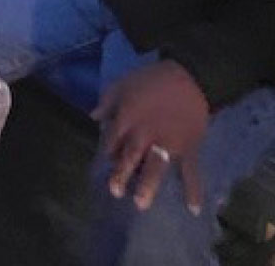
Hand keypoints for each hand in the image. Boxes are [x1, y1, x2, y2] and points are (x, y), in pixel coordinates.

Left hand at [94, 59, 208, 214]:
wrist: (190, 78)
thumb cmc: (151, 79)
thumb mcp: (122, 83)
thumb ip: (107, 102)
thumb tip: (92, 117)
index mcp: (128, 118)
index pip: (112, 140)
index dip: (107, 151)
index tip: (105, 163)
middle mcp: (145, 134)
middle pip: (130, 156)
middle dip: (121, 174)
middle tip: (115, 192)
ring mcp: (168, 143)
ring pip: (155, 167)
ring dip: (148, 185)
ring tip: (141, 203)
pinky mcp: (188, 148)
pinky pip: (190, 171)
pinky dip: (193, 189)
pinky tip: (193, 209)